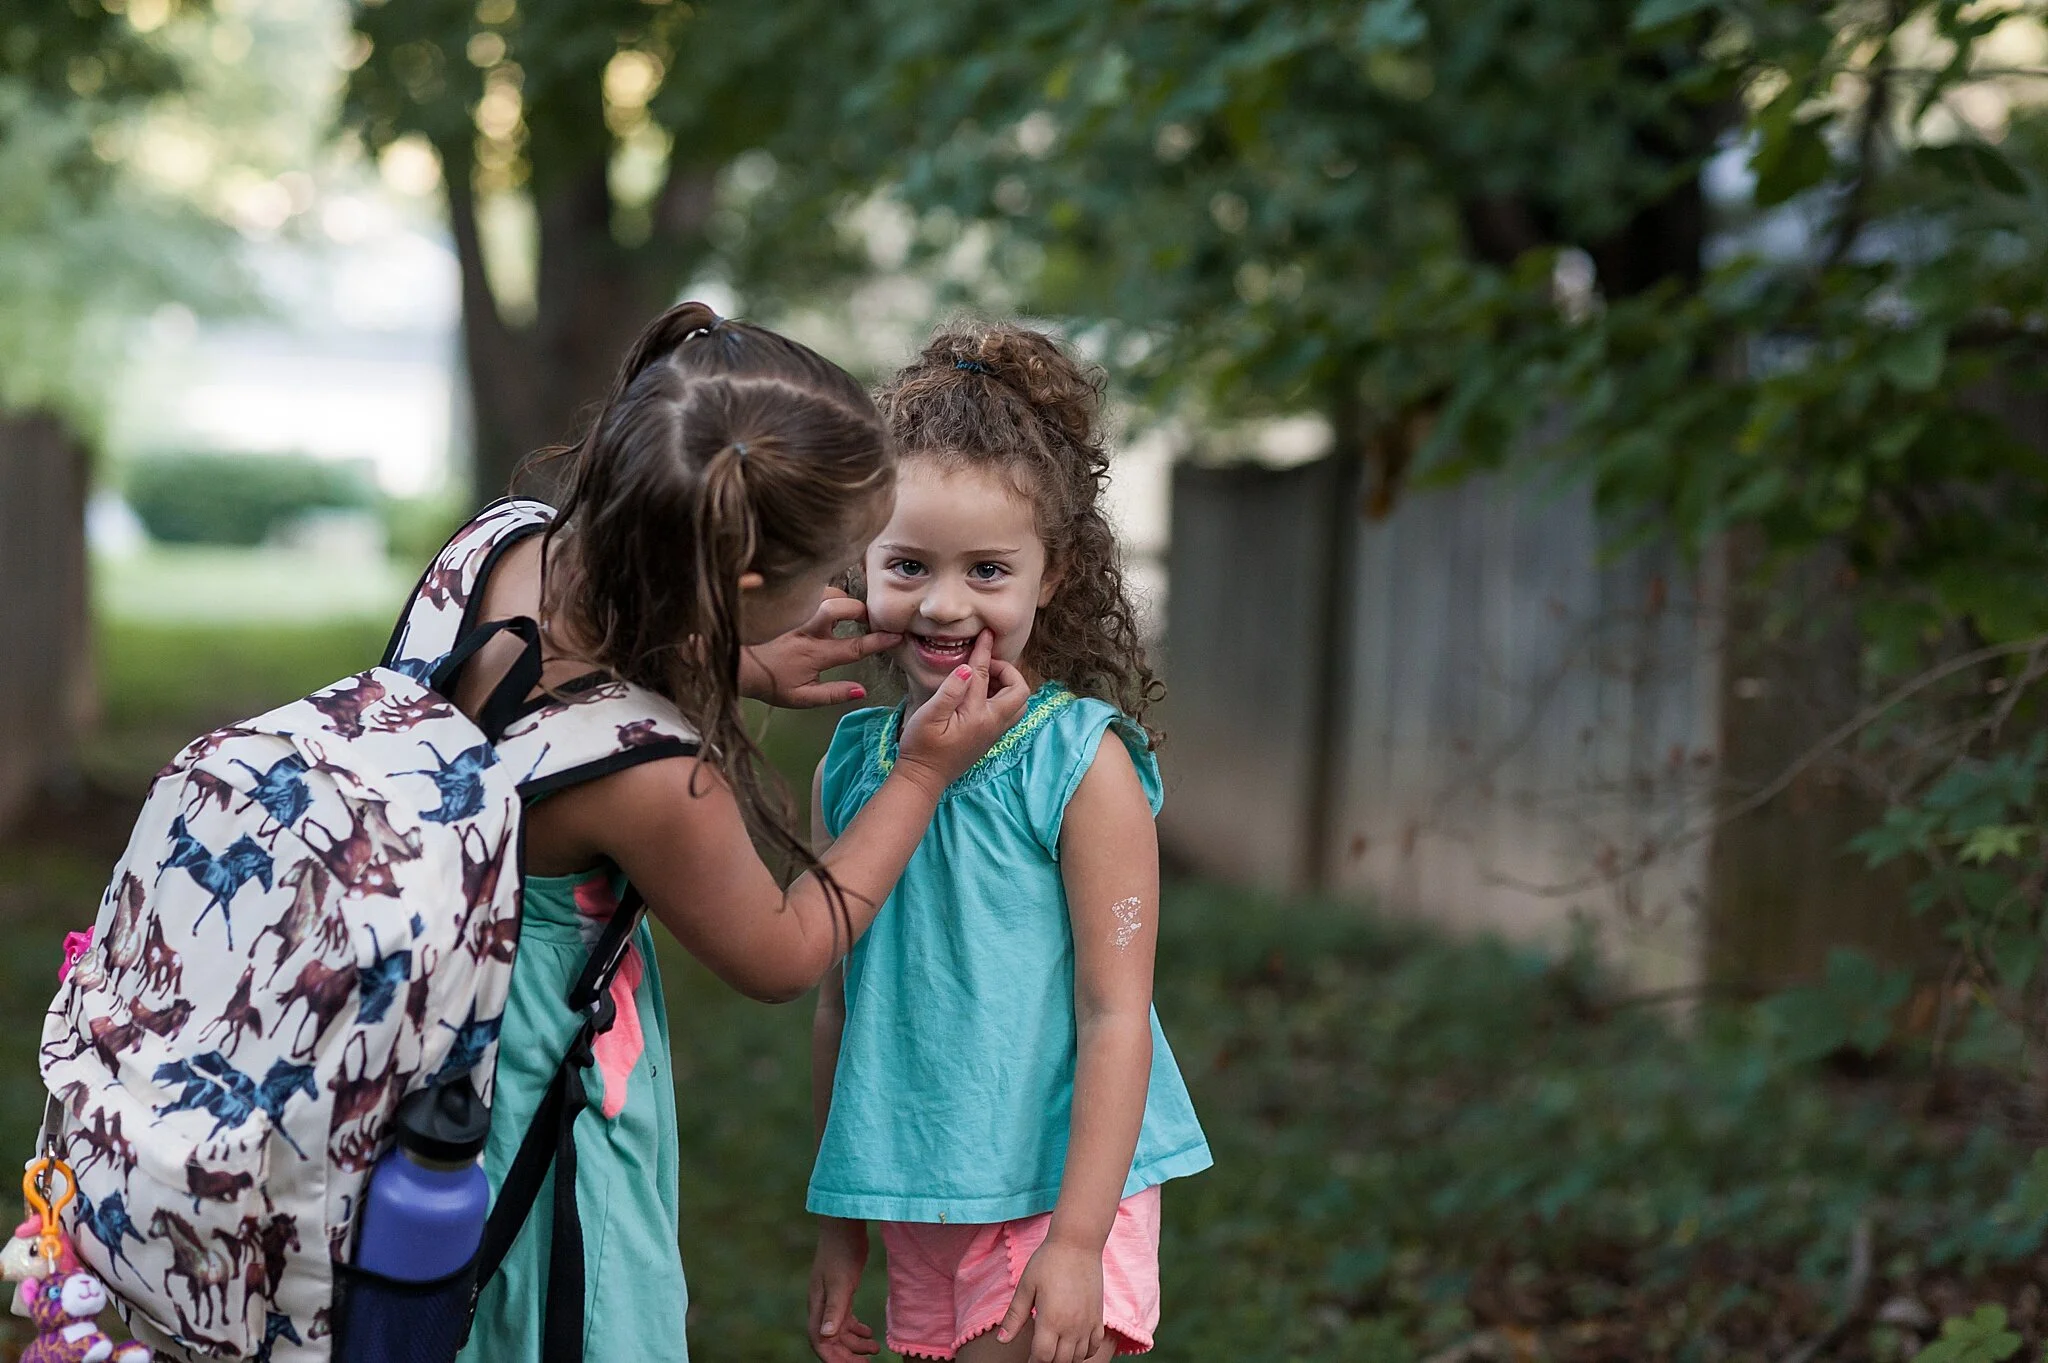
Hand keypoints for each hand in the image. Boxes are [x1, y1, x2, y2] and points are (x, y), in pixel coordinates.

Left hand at [742, 590, 900, 707]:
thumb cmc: (769, 682)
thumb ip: (833, 694)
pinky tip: (829, 602)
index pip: (854, 647)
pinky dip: (826, 592)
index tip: (896, 636)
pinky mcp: (787, 603)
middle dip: (863, 612)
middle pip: (844, 609)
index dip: (878, 641)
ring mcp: (797, 613)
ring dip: (844, 600)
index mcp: (814, 654)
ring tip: (850, 611)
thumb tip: (861, 691)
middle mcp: (807, 629)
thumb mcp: (801, 698)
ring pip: (828, 594)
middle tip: (870, 620)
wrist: (734, 663)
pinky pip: (813, 589)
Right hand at [807, 1218, 878, 1362]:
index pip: (820, 1342)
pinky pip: (845, 1319)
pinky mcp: (841, 1291)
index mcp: (817, 1306)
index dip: (834, 1358)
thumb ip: (835, 1309)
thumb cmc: (841, 1251)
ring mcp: (830, 1299)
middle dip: (847, 1356)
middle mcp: (821, 1306)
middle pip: (830, 1341)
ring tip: (875, 1350)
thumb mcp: (840, 1282)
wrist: (843, 1225)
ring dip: (855, 1344)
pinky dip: (856, 1329)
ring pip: (839, 1331)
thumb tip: (826, 1336)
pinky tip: (869, 1333)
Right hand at [895, 631, 1031, 790]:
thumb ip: (950, 691)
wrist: (923, 777)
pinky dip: (1002, 696)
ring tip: (982, 677)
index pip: (984, 675)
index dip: (984, 652)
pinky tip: (979, 693)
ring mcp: (994, 732)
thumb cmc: (921, 746)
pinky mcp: (990, 737)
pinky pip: (1008, 712)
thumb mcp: (929, 715)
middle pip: (1019, 691)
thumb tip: (968, 669)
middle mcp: (993, 724)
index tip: (986, 635)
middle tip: (984, 665)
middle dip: (1007, 671)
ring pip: (1018, 703)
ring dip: (1007, 685)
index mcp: (978, 716)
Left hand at [996, 1238, 1108, 1362]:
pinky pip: (1094, 1346)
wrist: (1078, 1243)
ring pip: (1078, 1358)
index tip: (1028, 1360)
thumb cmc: (1048, 1261)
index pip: (1042, 1357)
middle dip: (1047, 1361)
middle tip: (1039, 1353)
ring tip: (1054, 1350)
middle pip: (1060, 1361)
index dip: (1033, 1362)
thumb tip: (1002, 1340)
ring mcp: (1088, 1323)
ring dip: (1065, 1359)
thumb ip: (1015, 1316)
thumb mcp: (1026, 1286)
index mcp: (1051, 1320)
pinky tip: (1073, 1346)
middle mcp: (1072, 1326)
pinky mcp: (1098, 1317)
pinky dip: (1084, 1353)